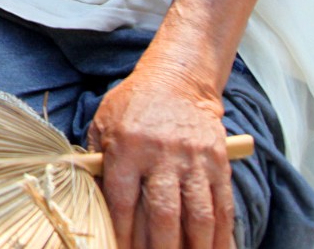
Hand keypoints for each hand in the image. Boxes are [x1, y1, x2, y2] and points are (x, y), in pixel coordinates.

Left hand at [87, 66, 234, 248]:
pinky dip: (222, 234)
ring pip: (198, 215)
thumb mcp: (103, 124)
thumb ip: (97, 160)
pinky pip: (223, 205)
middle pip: (163, 214)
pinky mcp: (219, 162)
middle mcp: (161, 155)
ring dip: (196, 247)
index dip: (122, 233)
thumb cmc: (132, 106)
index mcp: (126, 147)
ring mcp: (193, 160)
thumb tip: (90, 200)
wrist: (177, 80)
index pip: (123, 200)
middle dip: (159, 248)